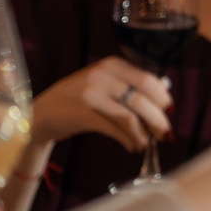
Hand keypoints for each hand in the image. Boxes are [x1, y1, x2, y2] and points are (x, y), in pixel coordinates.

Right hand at [31, 57, 172, 152]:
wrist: (40, 113)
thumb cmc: (79, 100)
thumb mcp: (104, 84)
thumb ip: (130, 86)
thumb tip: (165, 98)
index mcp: (112, 64)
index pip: (148, 80)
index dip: (163, 98)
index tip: (170, 112)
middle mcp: (101, 75)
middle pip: (142, 98)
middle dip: (158, 119)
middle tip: (166, 134)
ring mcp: (90, 93)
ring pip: (130, 116)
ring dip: (144, 134)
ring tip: (147, 143)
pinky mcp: (82, 113)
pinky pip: (114, 129)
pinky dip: (129, 140)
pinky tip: (133, 146)